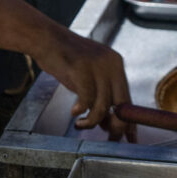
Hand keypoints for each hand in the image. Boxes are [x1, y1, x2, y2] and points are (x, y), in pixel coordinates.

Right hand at [33, 19, 132, 136]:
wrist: (46, 39)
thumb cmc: (66, 60)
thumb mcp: (89, 78)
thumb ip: (101, 97)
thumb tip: (109, 124)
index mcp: (117, 65)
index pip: (129, 100)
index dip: (130, 122)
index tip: (130, 138)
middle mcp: (112, 64)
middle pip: (122, 106)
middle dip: (116, 127)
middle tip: (108, 138)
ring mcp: (98, 66)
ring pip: (103, 106)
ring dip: (92, 121)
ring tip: (81, 124)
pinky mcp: (82, 69)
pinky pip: (86, 99)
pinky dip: (81, 110)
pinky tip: (74, 112)